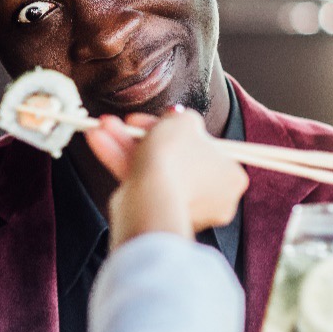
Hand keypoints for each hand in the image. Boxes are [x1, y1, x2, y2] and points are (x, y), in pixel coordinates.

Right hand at [85, 108, 247, 243]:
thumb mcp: (184, 122)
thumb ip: (184, 118)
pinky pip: (142, 184)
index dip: (178, 129)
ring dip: (126, 146)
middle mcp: (213, 196)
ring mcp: (184, 208)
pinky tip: (100, 143)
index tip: (157, 117)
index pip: (206, 147)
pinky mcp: (158, 214)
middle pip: (176, 157)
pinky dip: (121, 163)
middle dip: (146, 136)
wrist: (151, 200)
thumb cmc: (175, 160)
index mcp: (232, 175)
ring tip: (102, 128)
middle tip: (128, 121)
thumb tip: (179, 120)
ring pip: (154, 170)